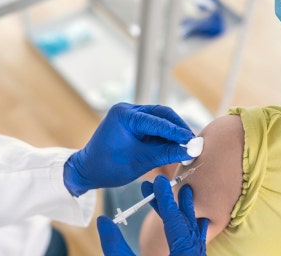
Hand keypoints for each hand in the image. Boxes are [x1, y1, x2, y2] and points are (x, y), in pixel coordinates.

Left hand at [64, 102, 194, 195]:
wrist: (87, 170)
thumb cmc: (108, 167)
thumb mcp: (140, 162)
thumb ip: (165, 154)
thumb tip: (189, 151)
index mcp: (124, 115)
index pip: (158, 121)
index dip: (178, 132)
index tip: (193, 142)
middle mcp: (127, 109)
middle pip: (162, 114)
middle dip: (178, 128)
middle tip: (193, 143)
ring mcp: (130, 113)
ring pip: (160, 118)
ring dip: (173, 131)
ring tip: (187, 146)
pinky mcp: (133, 121)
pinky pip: (154, 125)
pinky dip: (165, 135)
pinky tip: (175, 145)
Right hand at [96, 175, 207, 255]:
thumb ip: (114, 246)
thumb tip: (103, 220)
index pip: (175, 222)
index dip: (165, 200)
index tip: (158, 181)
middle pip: (187, 224)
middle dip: (174, 202)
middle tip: (162, 183)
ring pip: (194, 234)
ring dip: (185, 213)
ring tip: (182, 194)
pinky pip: (198, 246)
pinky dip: (196, 231)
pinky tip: (198, 222)